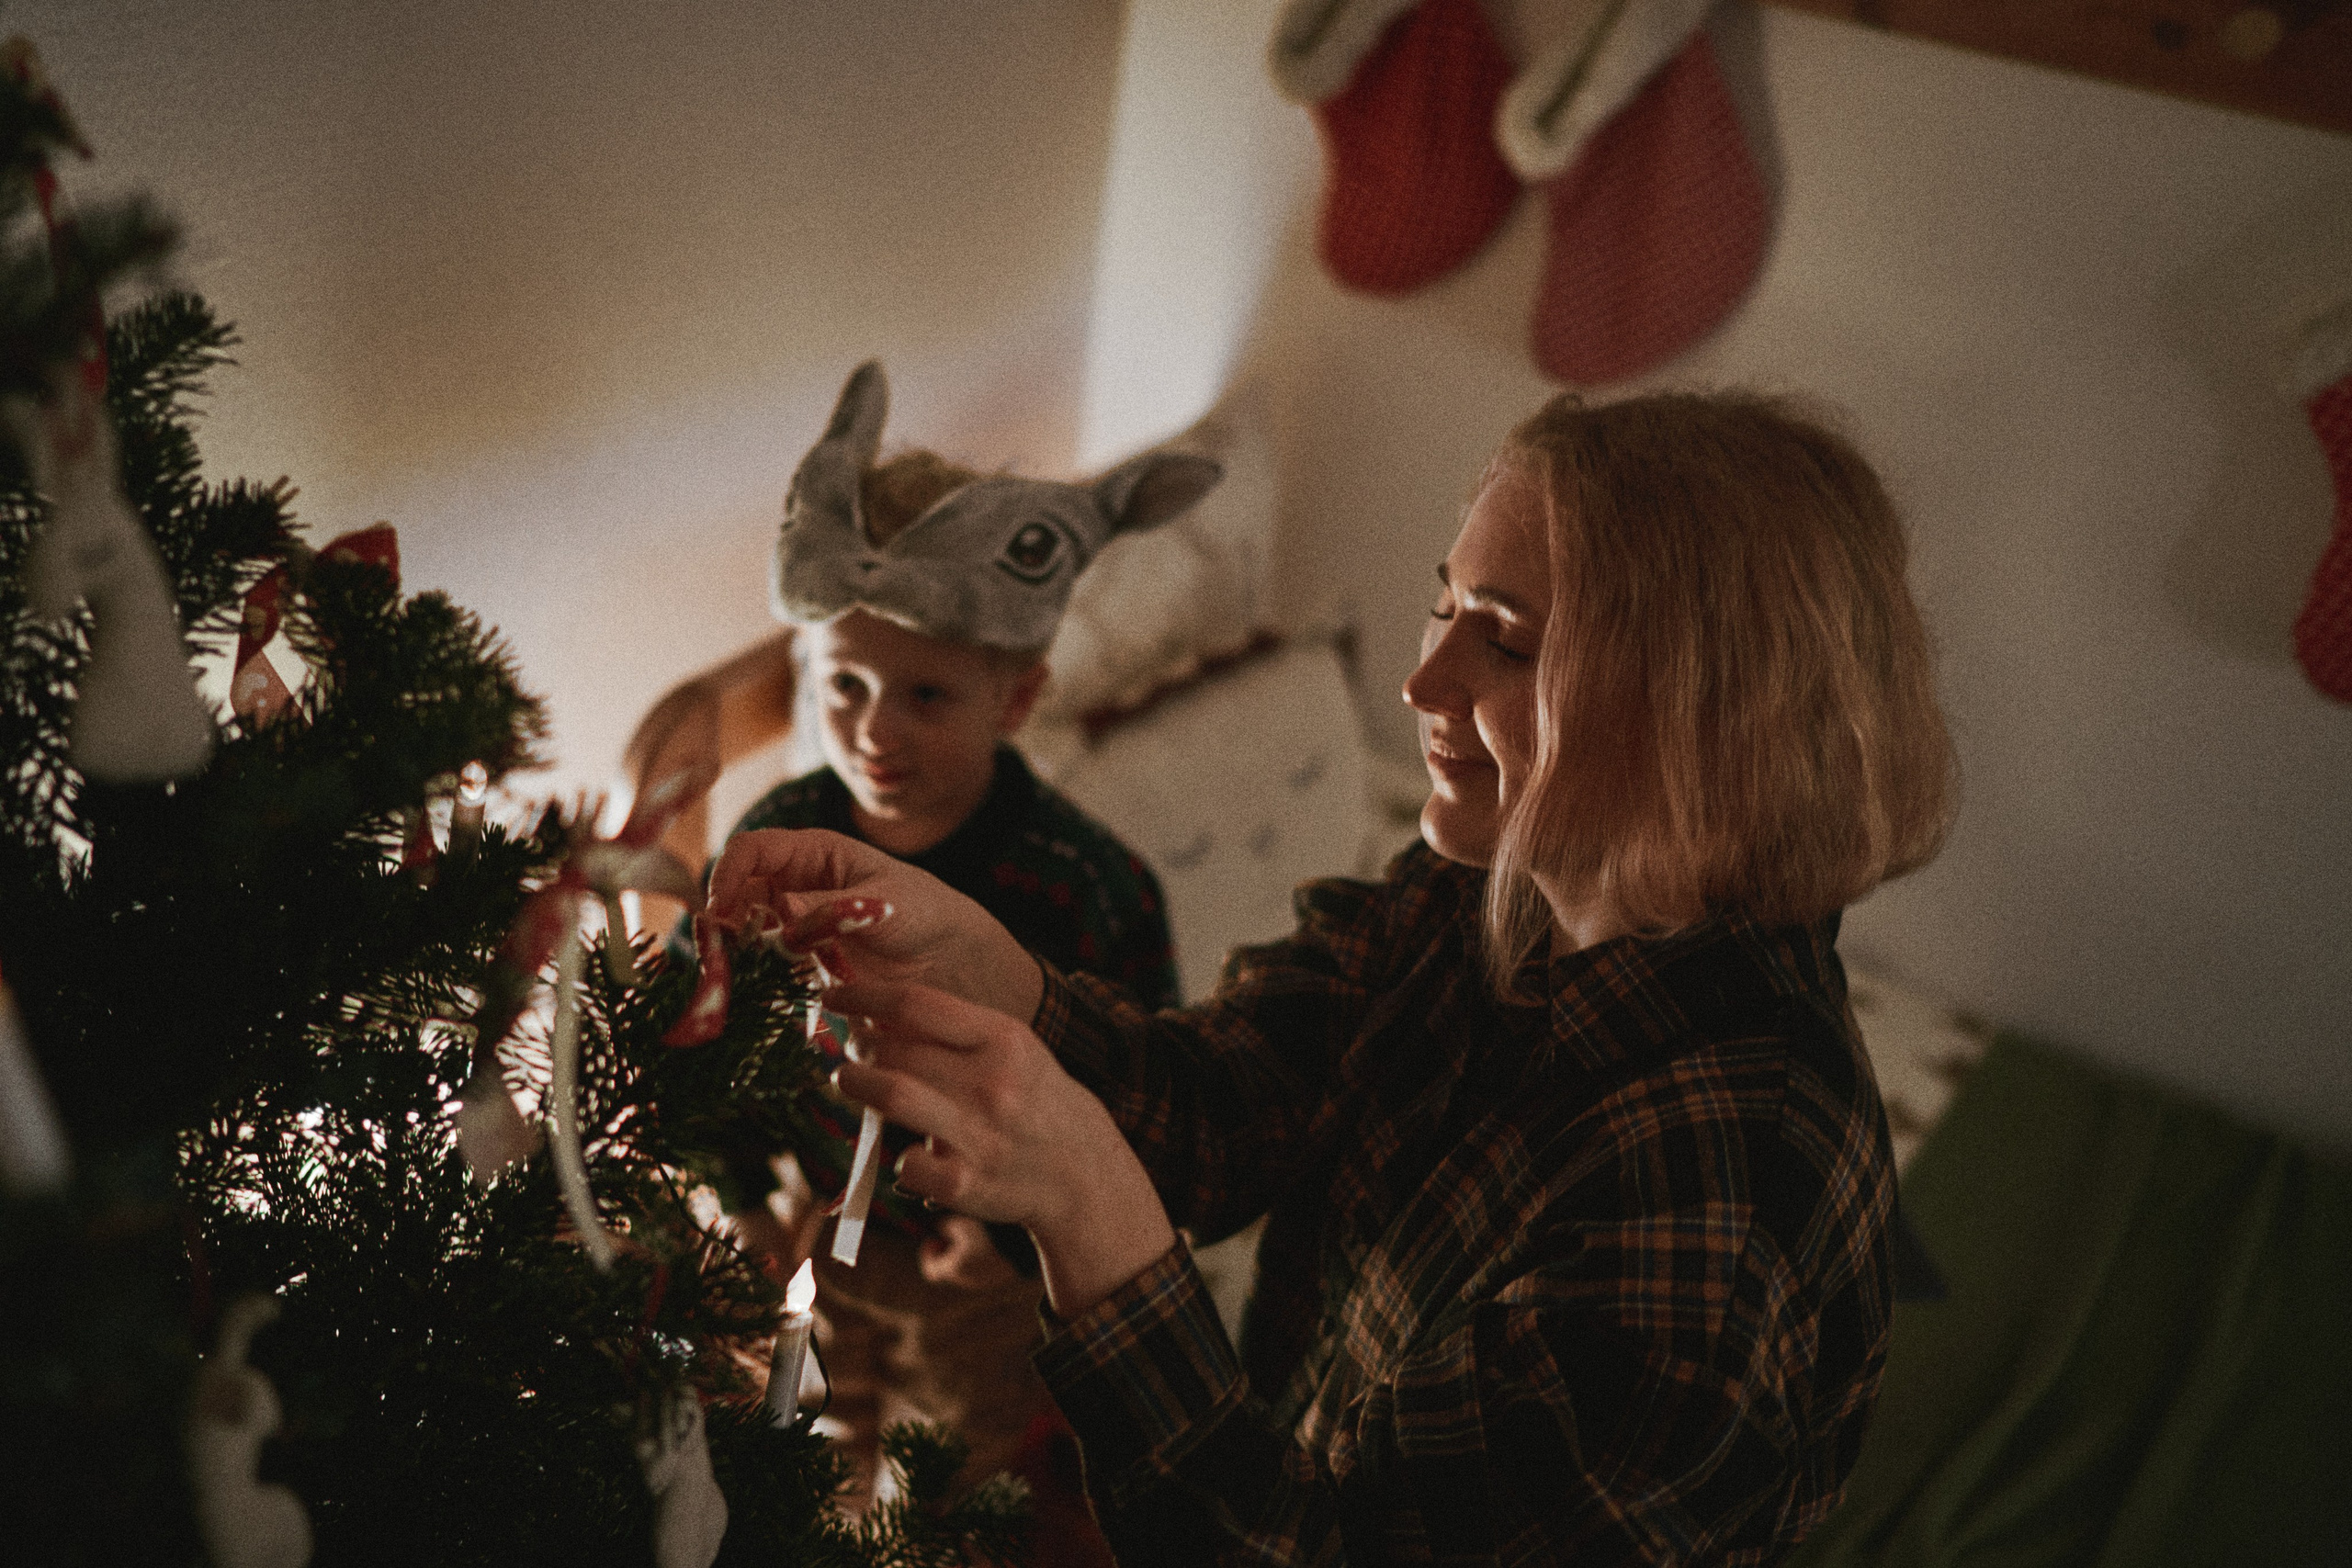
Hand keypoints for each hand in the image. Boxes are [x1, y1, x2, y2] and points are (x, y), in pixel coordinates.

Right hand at [708, 828, 1042, 1022]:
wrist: (949, 957)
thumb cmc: (923, 911)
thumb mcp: (882, 904)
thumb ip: (833, 909)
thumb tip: (783, 919)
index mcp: (814, 851)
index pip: (752, 849)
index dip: (728, 873)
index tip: (720, 912)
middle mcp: (796, 881)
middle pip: (737, 890)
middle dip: (724, 918)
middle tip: (720, 955)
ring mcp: (794, 920)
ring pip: (743, 927)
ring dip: (733, 951)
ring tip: (733, 977)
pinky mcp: (799, 957)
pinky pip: (762, 960)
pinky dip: (752, 975)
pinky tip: (754, 992)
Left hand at [827, 978, 1174, 1316]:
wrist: (1080, 1170)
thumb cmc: (1032, 1097)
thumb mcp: (1013, 1048)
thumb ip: (955, 1029)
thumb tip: (878, 1011)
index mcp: (1005, 1039)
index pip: (915, 1003)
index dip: (864, 996)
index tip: (836, 995)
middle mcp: (993, 1083)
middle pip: (896, 1049)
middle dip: (859, 1045)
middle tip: (851, 1048)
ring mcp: (980, 1135)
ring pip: (893, 1096)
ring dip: (856, 1084)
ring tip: (847, 1079)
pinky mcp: (966, 1184)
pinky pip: (906, 1164)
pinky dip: (895, 1156)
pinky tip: (899, 1149)